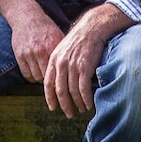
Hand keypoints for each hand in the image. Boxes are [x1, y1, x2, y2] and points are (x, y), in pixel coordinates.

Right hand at [0, 0, 63, 83]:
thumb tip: (74, 65)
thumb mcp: (58, 35)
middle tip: (55, 80)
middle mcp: (40, 51)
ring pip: (36, 77)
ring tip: (45, 76)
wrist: (27, 17)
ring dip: (41, 79)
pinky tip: (35, 74)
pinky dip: (31, 77)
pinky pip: (26, 74)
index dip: (62, 77)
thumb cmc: (45, 27)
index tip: (64, 79)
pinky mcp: (19, 55)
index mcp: (53, 46)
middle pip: (48, 76)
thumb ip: (64, 51)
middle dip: (52, 80)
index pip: (59, 70)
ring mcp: (28, 54)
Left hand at [44, 3, 134, 118]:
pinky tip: (89, 104)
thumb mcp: (63, 49)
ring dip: (77, 104)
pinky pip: (83, 89)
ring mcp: (73, 66)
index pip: (48, 84)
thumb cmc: (79, 39)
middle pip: (60, 91)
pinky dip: (86, 99)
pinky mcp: (85, 67)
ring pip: (72, 92)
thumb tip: (60, 80)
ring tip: (81, 110)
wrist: (92, 28)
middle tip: (70, 114)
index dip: (50, 98)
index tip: (54, 108)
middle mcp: (61, 64)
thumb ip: (59, 64)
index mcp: (53, 60)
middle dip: (65, 105)